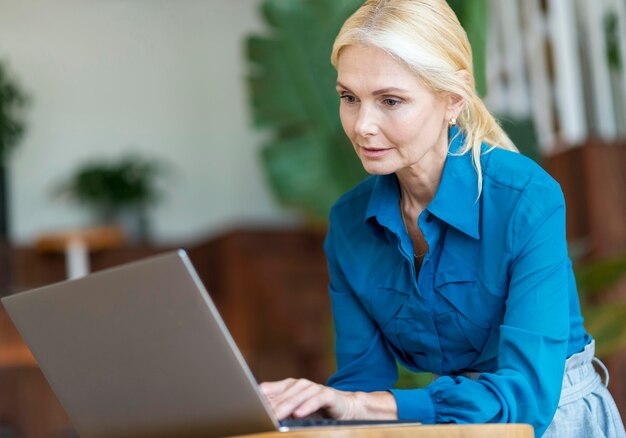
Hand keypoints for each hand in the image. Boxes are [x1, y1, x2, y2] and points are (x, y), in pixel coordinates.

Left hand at [259, 378, 396, 420]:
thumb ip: (279, 406)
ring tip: (277, 416)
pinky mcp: (328, 394)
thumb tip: (258, 410)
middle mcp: (300, 384)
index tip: (247, 407)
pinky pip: (316, 400)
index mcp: (289, 386)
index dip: (258, 399)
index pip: (269, 390)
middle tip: (261, 416)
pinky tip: (299, 414)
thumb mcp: (295, 408)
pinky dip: (307, 406)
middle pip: (282, 395)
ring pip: (297, 397)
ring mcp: (314, 388)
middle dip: (271, 406)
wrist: (346, 407)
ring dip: (287, 406)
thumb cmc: (317, 409)